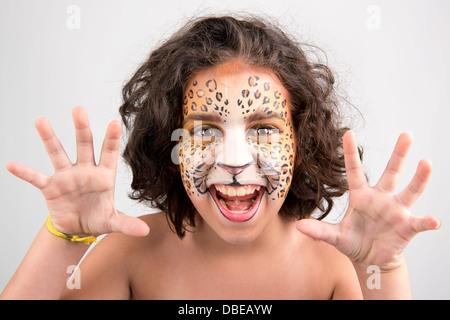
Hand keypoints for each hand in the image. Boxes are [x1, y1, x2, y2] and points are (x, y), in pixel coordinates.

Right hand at [6, 106, 148, 236]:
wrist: (77, 230)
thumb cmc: (98, 219)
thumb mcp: (113, 222)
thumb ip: (127, 224)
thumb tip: (145, 231)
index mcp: (104, 176)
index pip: (109, 154)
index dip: (112, 139)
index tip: (115, 122)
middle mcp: (85, 171)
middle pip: (84, 145)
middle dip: (81, 128)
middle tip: (79, 109)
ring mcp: (67, 177)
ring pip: (58, 153)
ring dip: (49, 138)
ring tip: (41, 121)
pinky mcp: (51, 187)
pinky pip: (35, 178)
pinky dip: (24, 172)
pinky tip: (11, 165)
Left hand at [296, 131, 439, 269]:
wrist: (371, 261)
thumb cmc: (354, 243)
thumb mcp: (335, 237)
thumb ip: (319, 231)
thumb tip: (299, 226)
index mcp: (361, 196)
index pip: (354, 171)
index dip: (350, 153)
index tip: (348, 133)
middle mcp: (381, 198)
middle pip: (391, 173)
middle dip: (398, 154)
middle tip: (406, 134)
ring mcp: (396, 211)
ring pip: (409, 191)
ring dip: (419, 178)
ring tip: (426, 163)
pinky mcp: (407, 226)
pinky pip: (419, 222)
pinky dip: (427, 221)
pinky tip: (434, 221)